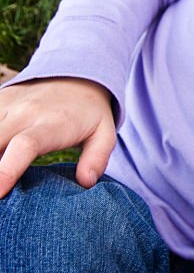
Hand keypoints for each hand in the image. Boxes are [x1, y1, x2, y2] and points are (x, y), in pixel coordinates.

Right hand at [0, 77, 115, 197]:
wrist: (77, 76)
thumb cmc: (90, 113)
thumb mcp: (104, 134)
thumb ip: (97, 158)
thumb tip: (86, 182)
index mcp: (53, 124)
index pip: (25, 145)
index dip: (7, 170)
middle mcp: (25, 113)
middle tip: (2, 196)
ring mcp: (8, 105)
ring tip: (2, 175)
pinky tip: (1, 153)